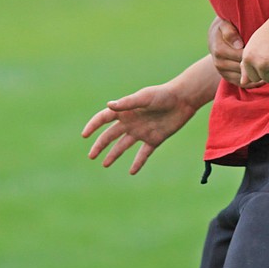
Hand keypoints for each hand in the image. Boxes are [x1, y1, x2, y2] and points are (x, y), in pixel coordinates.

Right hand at [81, 84, 197, 174]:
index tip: (85, 135)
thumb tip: (108, 105)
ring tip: (105, 164)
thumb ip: (128, 103)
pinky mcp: (154, 139)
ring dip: (114, 154)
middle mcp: (131, 122)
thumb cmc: (163, 95)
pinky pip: (144, 154)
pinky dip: (138, 163)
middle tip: (91, 156)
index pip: (104, 118)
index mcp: (126, 110)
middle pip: (111, 135)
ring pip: (124, 146)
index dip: (93, 126)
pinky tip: (132, 172)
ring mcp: (142, 132)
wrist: (184, 100)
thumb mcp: (144, 98)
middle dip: (100, 145)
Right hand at [207, 16, 263, 88]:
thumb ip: (230, 31)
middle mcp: (219, 64)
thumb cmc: (224, 28)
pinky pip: (243, 84)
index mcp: (220, 50)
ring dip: (258, 75)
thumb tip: (239, 45)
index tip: (268, 49)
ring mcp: (223, 73)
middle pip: (244, 68)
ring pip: (245, 78)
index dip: (256, 53)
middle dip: (258, 65)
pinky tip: (265, 76)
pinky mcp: (228, 79)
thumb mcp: (224, 25)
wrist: (215, 38)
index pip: (242, 56)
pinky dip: (255, 82)